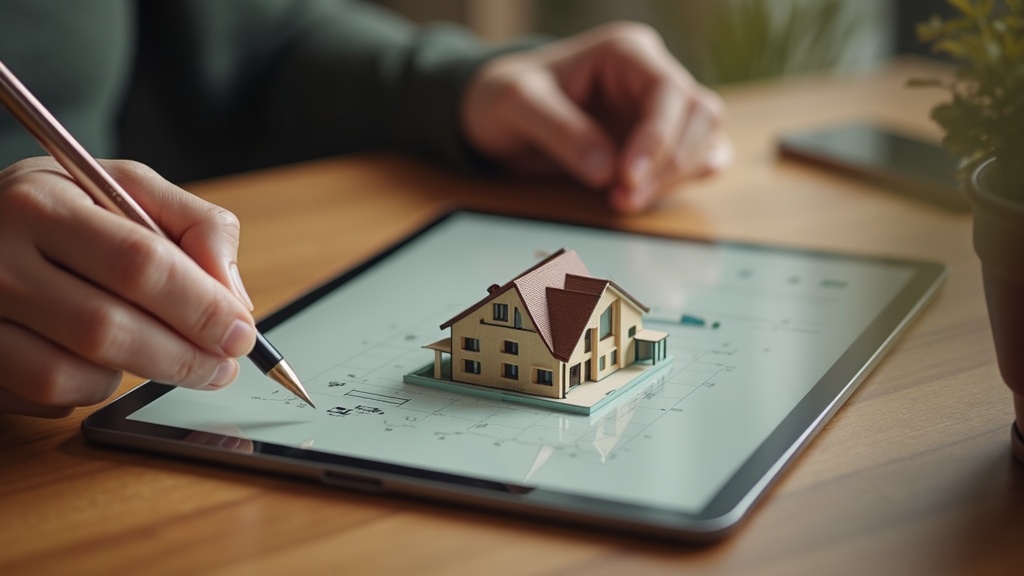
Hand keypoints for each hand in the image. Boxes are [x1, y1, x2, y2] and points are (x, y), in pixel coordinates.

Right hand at [0, 158, 256, 416]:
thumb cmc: (65, 210)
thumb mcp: (127, 189)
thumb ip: (196, 225)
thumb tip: (234, 297)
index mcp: (42, 203)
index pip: (139, 263)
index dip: (200, 306)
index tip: (241, 333)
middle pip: (106, 327)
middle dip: (182, 356)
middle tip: (222, 367)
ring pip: (69, 374)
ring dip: (132, 373)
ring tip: (156, 352)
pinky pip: (43, 397)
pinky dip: (87, 389)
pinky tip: (98, 359)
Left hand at [461, 21, 730, 213]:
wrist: (499, 113)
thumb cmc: (508, 96)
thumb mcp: (517, 104)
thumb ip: (559, 131)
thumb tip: (605, 170)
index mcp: (626, 52)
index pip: (668, 89)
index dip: (658, 137)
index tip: (627, 177)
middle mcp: (652, 76)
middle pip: (700, 114)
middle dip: (670, 163)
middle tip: (623, 199)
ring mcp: (661, 110)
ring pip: (705, 139)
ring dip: (675, 178)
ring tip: (624, 201)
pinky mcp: (661, 141)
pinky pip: (697, 159)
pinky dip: (683, 182)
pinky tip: (648, 196)